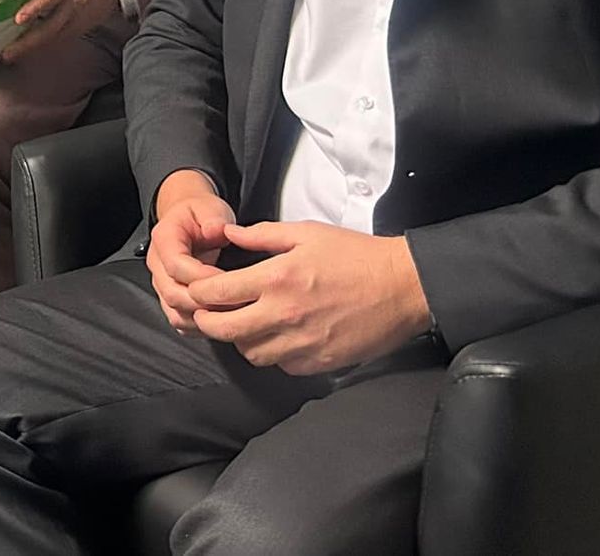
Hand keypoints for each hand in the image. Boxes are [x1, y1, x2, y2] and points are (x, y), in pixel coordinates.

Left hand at [0, 0, 120, 63]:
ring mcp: (73, 22)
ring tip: (8, 57)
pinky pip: (56, 41)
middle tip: (6, 52)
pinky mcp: (76, 30)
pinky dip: (40, 48)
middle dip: (27, 42)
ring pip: (50, 39)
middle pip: (47, 29)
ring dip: (30, 49)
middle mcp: (69, 8)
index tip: (19, 19)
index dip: (34, 9)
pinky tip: (23, 53)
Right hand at [145, 171, 235, 331]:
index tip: (230, 280)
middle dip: (206, 303)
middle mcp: (157, 264)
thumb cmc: (200, 215)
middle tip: (237, 303)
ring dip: (204, 319)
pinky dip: (200, 327)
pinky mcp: (170, 299)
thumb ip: (213, 218)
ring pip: (175, 313)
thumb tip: (217, 231)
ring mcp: (162, 284)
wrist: (188, 219)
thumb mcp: (210, 207)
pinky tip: (220, 321)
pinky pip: (180, 321)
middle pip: (173, 294)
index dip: (204, 278)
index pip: (177, 266)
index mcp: (164, 240)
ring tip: (232, 314)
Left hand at [186, 219, 431, 374]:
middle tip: (207, 313)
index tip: (197, 289)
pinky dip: (273, 353)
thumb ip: (261, 236)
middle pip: (224, 330)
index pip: (216, 293)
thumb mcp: (305, 233)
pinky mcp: (321, 362)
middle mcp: (284, 314)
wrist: (402, 287)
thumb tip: (228, 235)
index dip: (198, 292)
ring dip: (241, 339)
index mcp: (276, 278)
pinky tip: (278, 336)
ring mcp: (303, 343)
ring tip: (246, 323)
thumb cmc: (355, 255)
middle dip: (207, 321)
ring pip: (251, 352)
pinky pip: (282, 365)